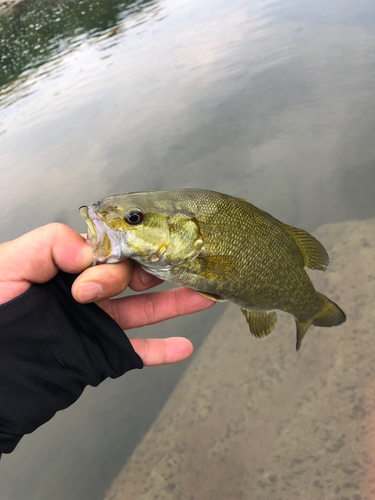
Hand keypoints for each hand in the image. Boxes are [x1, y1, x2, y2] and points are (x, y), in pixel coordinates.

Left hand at [0, 224, 214, 365]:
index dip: (115, 255)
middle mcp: (87, 293)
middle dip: (145, 274)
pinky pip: (137, 353)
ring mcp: (97, 324)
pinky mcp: (100, 355)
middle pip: (132, 276)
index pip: (106, 250)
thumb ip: (47, 244)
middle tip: (144, 279)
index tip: (96, 274)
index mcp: (66, 267)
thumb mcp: (6, 265)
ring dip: (176, 303)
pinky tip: (184, 346)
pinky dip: (161, 351)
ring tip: (205, 294)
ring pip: (144, 310)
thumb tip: (89, 248)